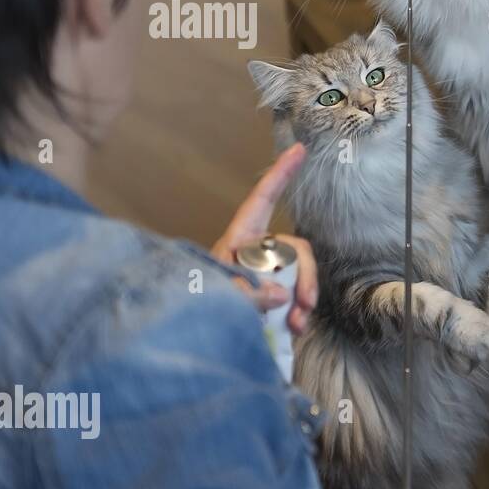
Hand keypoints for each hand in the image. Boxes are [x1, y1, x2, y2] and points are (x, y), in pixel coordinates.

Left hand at [211, 143, 318, 334]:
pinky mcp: (269, 296)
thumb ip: (249, 293)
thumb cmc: (192, 306)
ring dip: (303, 298)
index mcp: (239, 239)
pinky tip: (294, 329)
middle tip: (303, 303)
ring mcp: (264, 275)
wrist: (183, 337)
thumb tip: (282, 294)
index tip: (298, 150)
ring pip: (298, 275)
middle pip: (293, 248)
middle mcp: (255, 253)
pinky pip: (295, 295)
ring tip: (297, 324)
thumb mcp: (218, 296)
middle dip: (304, 274)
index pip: (263, 200)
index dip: (280, 175)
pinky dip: (298, 312)